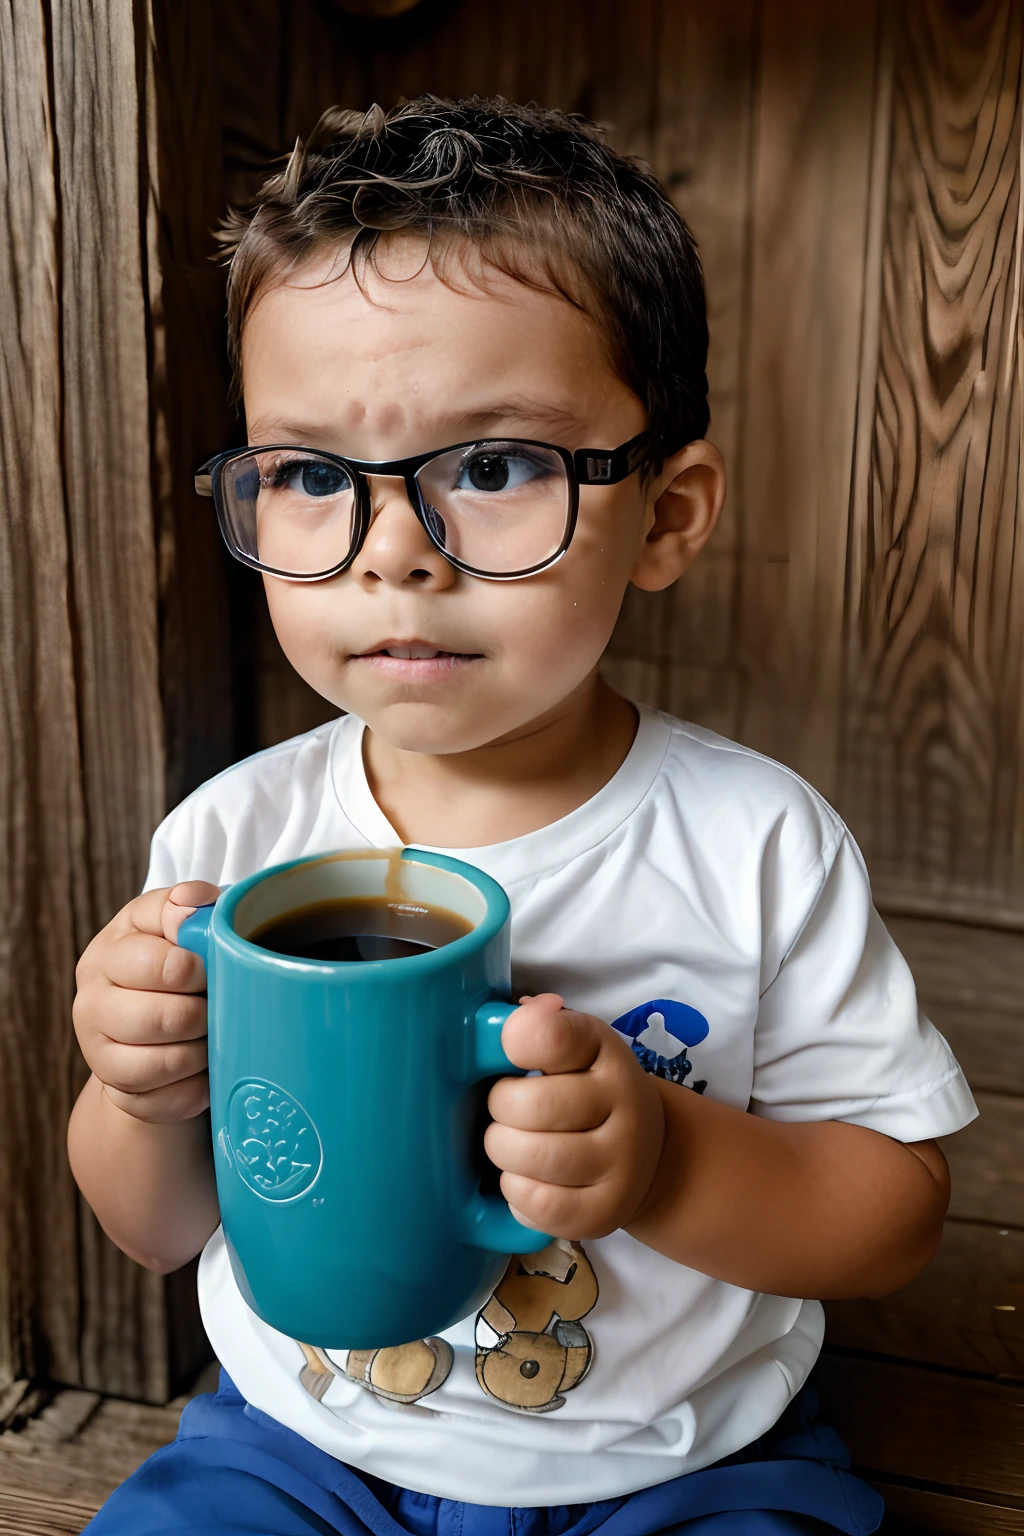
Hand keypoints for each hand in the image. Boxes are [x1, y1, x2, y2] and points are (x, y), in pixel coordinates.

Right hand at [72, 881, 219, 1122]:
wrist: (153, 1027)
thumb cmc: (174, 964)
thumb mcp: (175, 924)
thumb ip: (185, 904)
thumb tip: (195, 903)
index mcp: (107, 954)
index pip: (158, 964)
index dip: (196, 969)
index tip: (209, 969)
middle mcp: (91, 1004)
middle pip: (164, 1019)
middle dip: (204, 1013)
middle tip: (217, 1006)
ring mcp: (99, 1054)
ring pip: (166, 1063)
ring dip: (203, 1051)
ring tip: (212, 1035)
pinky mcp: (119, 1095)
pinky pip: (169, 1100)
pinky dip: (197, 1088)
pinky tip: (203, 1069)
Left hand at [485, 994, 664, 1238]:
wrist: (648, 1155)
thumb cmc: (590, 1090)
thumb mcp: (577, 1047)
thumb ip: (542, 1027)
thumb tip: (516, 1018)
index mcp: (609, 1053)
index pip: (552, 1036)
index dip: (517, 1040)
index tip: (511, 1050)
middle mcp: (626, 1107)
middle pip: (528, 1106)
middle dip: (500, 1107)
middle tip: (507, 1108)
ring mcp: (621, 1166)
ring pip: (528, 1158)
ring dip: (504, 1150)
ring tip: (514, 1142)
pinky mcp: (605, 1214)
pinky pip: (536, 1205)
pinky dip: (516, 1190)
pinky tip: (527, 1177)